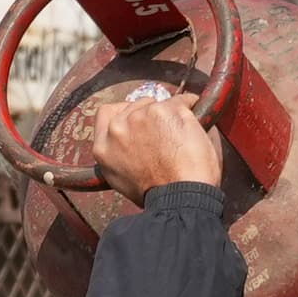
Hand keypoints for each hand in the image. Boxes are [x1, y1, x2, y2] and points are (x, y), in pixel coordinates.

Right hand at [87, 92, 223, 203]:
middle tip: (164, 132)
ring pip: (158, 102)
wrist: (180, 196)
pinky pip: (183, 100)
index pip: (107, 113)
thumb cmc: (157, 194)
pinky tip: (194, 126)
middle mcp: (118, 128)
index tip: (137, 119)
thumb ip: (119, 155)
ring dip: (169, 113)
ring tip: (180, 135)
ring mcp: (141, 115)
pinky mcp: (166, 110)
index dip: (124, 113)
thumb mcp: (121, 179)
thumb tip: (131, 143)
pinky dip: (192, 109)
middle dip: (149, 114)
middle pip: (134, 104)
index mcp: (103, 147)